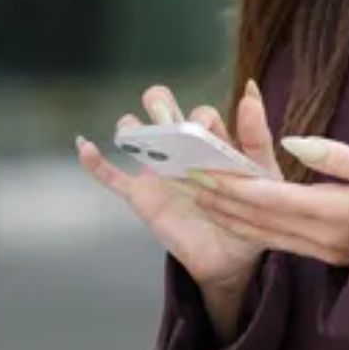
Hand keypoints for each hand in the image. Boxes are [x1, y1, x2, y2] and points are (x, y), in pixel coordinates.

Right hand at [76, 80, 281, 292]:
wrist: (231, 258)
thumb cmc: (252, 210)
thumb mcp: (263, 175)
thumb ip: (257, 137)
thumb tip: (251, 91)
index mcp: (214, 142)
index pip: (203, 116)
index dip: (202, 118)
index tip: (206, 129)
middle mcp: (185, 148)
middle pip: (164, 110)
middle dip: (161, 104)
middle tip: (169, 122)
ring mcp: (161, 170)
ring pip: (137, 136)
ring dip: (132, 128)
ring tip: (136, 132)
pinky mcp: (142, 196)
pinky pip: (113, 177)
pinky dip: (96, 163)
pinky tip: (86, 146)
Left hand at [185, 136, 348, 267]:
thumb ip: (338, 157)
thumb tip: (292, 141)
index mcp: (334, 211)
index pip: (272, 198)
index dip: (235, 186)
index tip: (205, 170)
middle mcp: (320, 236)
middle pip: (258, 218)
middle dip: (219, 200)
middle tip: (185, 179)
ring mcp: (319, 251)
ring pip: (262, 234)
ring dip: (227, 217)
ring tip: (197, 197)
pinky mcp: (321, 257)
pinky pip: (274, 243)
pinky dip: (247, 230)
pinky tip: (231, 221)